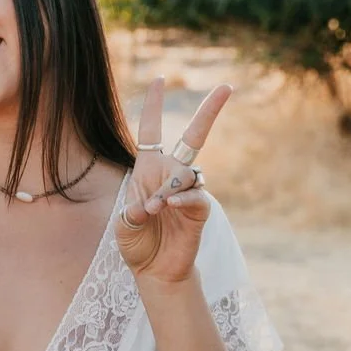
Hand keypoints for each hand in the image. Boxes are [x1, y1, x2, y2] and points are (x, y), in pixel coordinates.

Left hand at [114, 76, 231, 283]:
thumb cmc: (137, 243)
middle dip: (210, 111)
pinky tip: (169, 207)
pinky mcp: (199, 210)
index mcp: (147, 169)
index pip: (151, 131)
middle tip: (227, 87)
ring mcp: (187, 191)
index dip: (153, 105)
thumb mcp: (123, 224)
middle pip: (194, 136)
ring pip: (188, 171)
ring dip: (169, 187)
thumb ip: (133, 210)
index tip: (159, 79)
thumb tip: (156, 203)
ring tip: (152, 209)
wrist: (153, 271)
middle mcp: (170, 174)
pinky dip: (181, 199)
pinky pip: (196, 196)